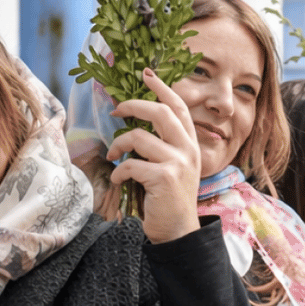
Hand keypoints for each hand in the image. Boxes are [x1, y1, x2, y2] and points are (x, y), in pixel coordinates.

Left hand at [106, 69, 201, 243]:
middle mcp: (188, 149)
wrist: (178, 231)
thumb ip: (162, 145)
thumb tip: (135, 125)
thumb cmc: (169, 199)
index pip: (179, 106)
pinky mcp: (165, 177)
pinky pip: (131, 164)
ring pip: (139, 137)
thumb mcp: (173, 167)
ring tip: (114, 155)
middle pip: (160, 112)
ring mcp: (178, 162)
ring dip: (119, 145)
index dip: (162, 87)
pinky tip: (118, 179)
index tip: (146, 73)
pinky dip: (119, 171)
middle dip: (134, 105)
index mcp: (190, 143)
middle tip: (116, 109)